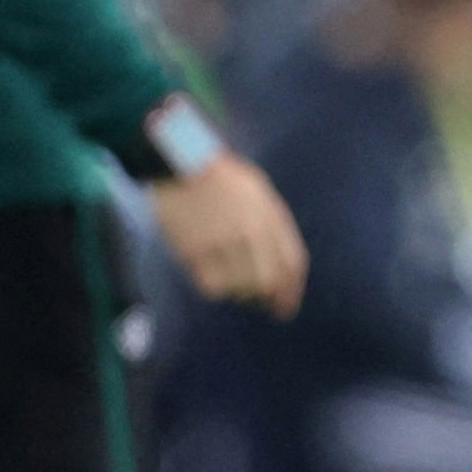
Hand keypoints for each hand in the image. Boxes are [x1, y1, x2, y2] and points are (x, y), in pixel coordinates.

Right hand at [149, 152, 309, 318]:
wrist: (179, 163)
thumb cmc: (221, 177)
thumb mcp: (258, 191)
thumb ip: (274, 225)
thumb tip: (284, 270)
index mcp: (268, 214)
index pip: (292, 263)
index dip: (292, 291)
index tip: (285, 308)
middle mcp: (249, 231)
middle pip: (269, 281)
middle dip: (269, 298)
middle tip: (261, 303)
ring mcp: (221, 242)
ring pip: (241, 288)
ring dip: (240, 291)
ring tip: (231, 279)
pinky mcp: (194, 252)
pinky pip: (213, 287)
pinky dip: (216, 288)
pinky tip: (210, 273)